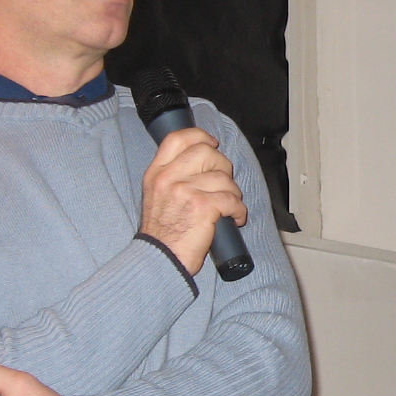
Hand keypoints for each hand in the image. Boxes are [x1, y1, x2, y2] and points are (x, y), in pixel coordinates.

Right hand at [140, 126, 246, 273]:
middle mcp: (168, 178)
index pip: (178, 139)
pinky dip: (238, 211)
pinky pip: (232, 199)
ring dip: (233, 193)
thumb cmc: (162, 234)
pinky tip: (233, 219)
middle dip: (223, 168)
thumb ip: (172, 177)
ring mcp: (185, 191)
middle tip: (223, 185)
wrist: (160, 259)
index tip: (212, 144)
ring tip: (228, 207)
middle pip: (207, 153)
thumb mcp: (156, 196)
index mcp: (156, 173)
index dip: (200, 136)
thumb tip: (201, 162)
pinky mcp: (203, 207)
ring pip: (224, 178)